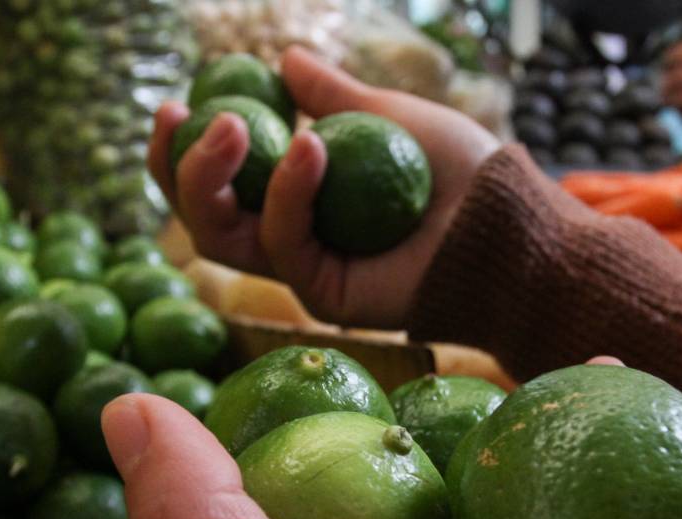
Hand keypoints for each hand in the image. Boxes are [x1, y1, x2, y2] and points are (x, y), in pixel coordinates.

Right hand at [148, 46, 499, 329]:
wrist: (505, 218)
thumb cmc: (457, 169)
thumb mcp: (387, 112)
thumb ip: (333, 95)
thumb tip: (284, 60)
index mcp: (295, 199)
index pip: (220, 183)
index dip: (184, 149)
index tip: (177, 103)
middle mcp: (289, 239)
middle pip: (204, 217)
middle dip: (180, 167)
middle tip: (181, 115)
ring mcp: (303, 271)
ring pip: (223, 239)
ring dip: (214, 178)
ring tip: (236, 124)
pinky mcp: (324, 296)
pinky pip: (284, 245)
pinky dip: (288, 193)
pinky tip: (310, 147)